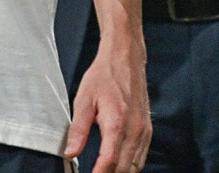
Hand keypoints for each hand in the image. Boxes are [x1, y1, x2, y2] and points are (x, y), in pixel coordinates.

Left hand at [64, 42, 150, 172]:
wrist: (125, 57)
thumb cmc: (104, 75)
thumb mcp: (84, 99)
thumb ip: (78, 129)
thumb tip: (70, 153)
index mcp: (117, 122)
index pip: (109, 162)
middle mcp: (134, 130)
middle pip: (124, 170)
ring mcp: (144, 131)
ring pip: (135, 168)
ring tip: (103, 171)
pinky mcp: (147, 130)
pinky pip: (141, 158)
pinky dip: (130, 167)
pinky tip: (117, 166)